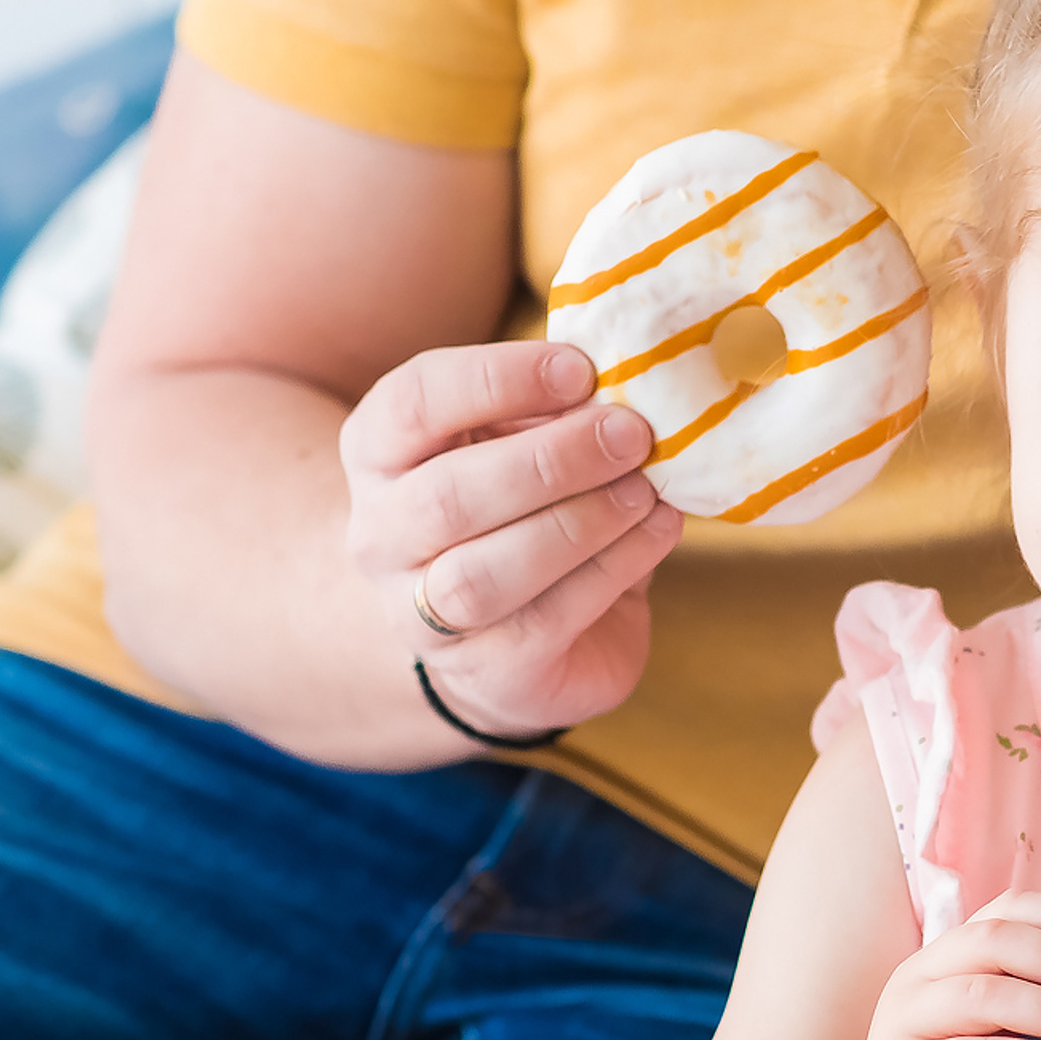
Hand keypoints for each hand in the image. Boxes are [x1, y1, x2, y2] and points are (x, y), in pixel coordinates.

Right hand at [341, 340, 685, 737]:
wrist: (508, 643)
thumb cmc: (522, 514)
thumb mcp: (526, 447)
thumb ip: (558, 414)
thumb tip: (633, 381)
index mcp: (381, 454)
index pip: (413, 402)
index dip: (497, 379)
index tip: (581, 368)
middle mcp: (382, 534)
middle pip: (449, 495)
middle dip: (551, 461)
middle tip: (631, 434)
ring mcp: (423, 612)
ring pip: (487, 572)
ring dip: (580, 523)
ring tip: (645, 490)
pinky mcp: (489, 670)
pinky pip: (548, 617)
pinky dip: (614, 567)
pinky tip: (659, 529)